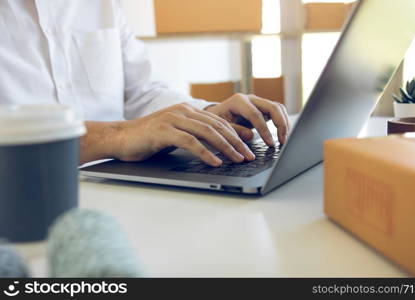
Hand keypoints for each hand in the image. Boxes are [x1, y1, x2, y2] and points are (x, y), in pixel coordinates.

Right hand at [115, 103, 255, 165]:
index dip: (236, 134)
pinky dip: (205, 152)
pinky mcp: (163, 130)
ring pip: (207, 132)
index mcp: (187, 110)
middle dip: (236, 142)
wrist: (120, 137)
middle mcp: (183, 111)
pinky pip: (190, 141)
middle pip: (217, 126)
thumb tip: (217, 148)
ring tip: (238, 159)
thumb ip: (195, 136)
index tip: (249, 147)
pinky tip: (215, 162)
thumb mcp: (176, 135)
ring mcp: (173, 119)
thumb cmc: (148, 139)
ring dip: (226, 147)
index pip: (218, 121)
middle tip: (249, 155)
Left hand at [205, 94, 290, 145]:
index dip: (264, 130)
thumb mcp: (220, 127)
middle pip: (272, 107)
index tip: (270, 144)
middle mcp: (250, 98)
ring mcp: (258, 102)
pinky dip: (283, 122)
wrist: (215, 115)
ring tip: (285, 139)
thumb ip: (234, 131)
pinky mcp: (263, 108)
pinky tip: (284, 134)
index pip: (256, 114)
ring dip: (284, 123)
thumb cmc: (216, 122)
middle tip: (283, 141)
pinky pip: (277, 112)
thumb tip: (251, 136)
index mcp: (238, 101)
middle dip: (280, 124)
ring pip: (278, 108)